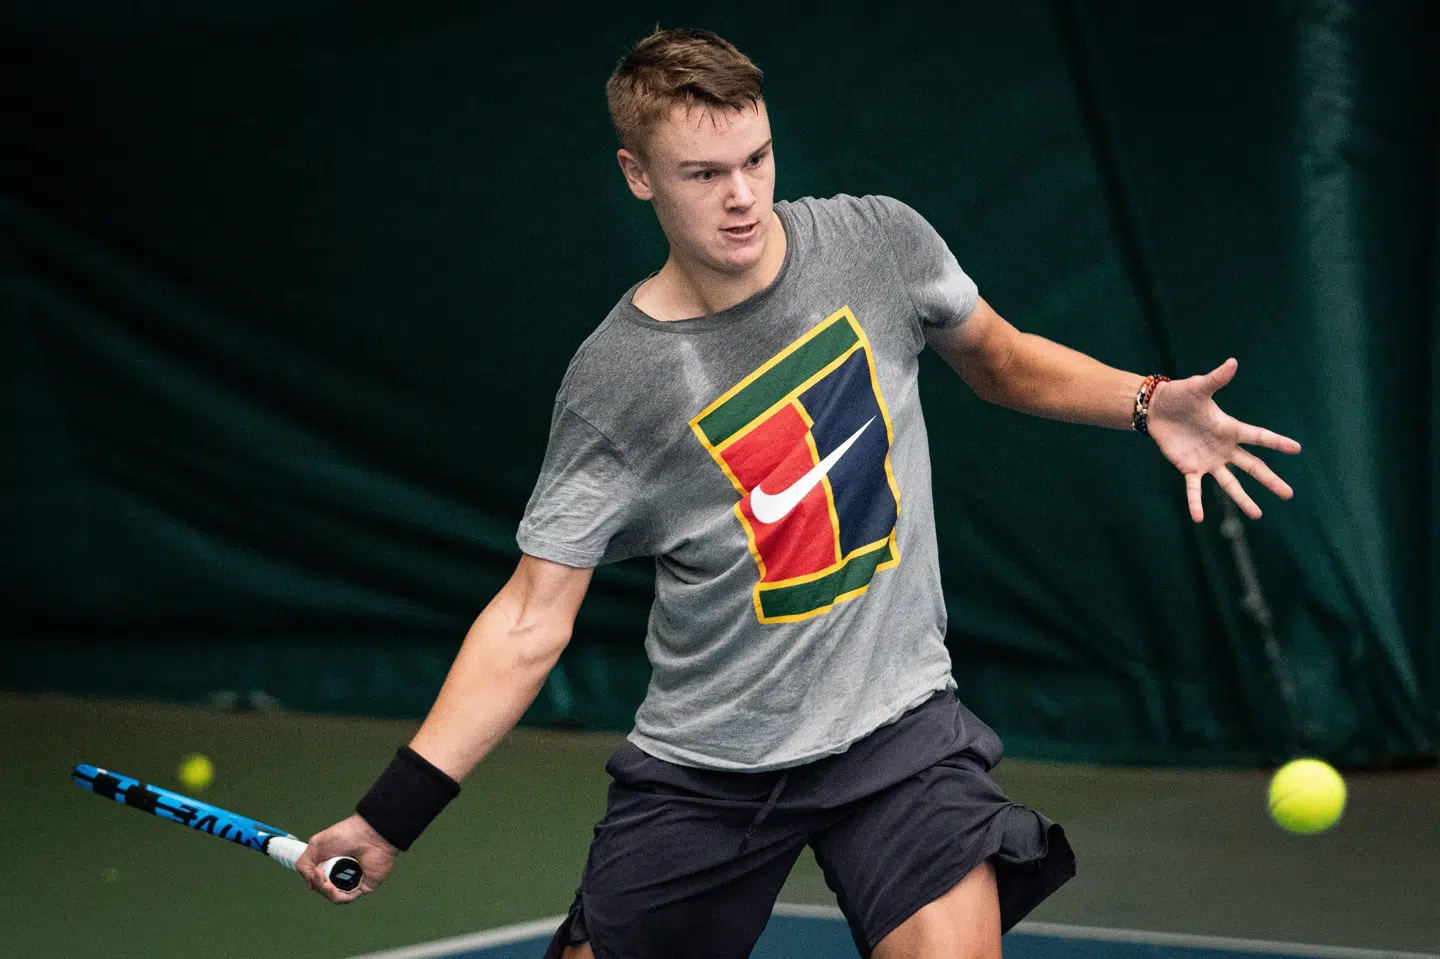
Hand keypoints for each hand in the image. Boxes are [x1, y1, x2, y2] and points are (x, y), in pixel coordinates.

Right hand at [296, 813, 398, 903]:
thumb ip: (305, 864)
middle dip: (318, 884)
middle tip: (318, 873)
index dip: (312, 879)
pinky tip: (330, 887)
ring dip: (324, 891)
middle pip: (324, 888)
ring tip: (324, 881)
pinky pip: (346, 898)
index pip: (318, 879)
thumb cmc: (346, 834)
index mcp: (332, 862)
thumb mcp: (316, 845)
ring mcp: (353, 880)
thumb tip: (308, 884)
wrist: (369, 834)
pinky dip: (335, 895)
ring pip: (333, 895)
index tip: (313, 871)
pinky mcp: (363, 887)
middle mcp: (342, 872)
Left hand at [1146, 358, 1301, 522]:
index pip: (1259, 437)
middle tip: (1289, 494)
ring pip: (1230, 483)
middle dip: (1270, 480)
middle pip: (1252, 467)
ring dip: (1242, 499)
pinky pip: (1194, 489)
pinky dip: (1196, 502)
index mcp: (1230, 428)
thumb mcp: (1198, 387)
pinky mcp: (1189, 468)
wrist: (1157, 409)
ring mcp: (1208, 460)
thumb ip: (1216, 379)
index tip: (1297, 448)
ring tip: (1257, 515)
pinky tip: (1199, 519)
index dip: (1277, 442)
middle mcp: (1223, 448)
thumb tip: (1232, 362)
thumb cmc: (1181, 395)